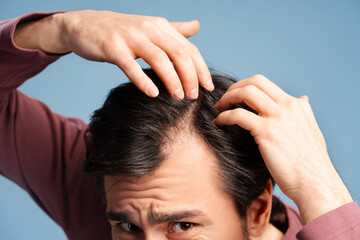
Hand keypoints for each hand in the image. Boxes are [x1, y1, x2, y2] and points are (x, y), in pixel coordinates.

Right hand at [14, 10, 212, 98]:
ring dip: (172, 80)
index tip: (209, 88)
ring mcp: (130, 37)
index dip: (201, 69)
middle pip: (179, 53)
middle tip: (194, 96)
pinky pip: (130, 66)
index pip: (188, 48)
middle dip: (191, 77)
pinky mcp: (112, 47)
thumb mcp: (150, 27)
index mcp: (160, 26)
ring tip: (179, 98)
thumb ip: (175, 29)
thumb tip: (197, 25)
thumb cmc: (121, 30)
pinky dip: (143, 80)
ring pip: (159, 59)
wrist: (84, 24)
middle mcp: (149, 28)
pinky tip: (152, 94)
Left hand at [212, 74, 352, 223]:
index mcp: (296, 105)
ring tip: (218, 109)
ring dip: (227, 98)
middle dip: (235, 87)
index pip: (266, 84)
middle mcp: (288, 106)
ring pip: (246, 93)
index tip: (235, 97)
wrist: (315, 183)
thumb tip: (303, 98)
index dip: (246, 87)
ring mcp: (277, 117)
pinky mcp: (267, 131)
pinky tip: (218, 123)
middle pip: (255, 82)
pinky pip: (238, 115)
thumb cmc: (310, 164)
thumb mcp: (311, 130)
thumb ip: (302, 113)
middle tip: (224, 100)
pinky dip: (224, 117)